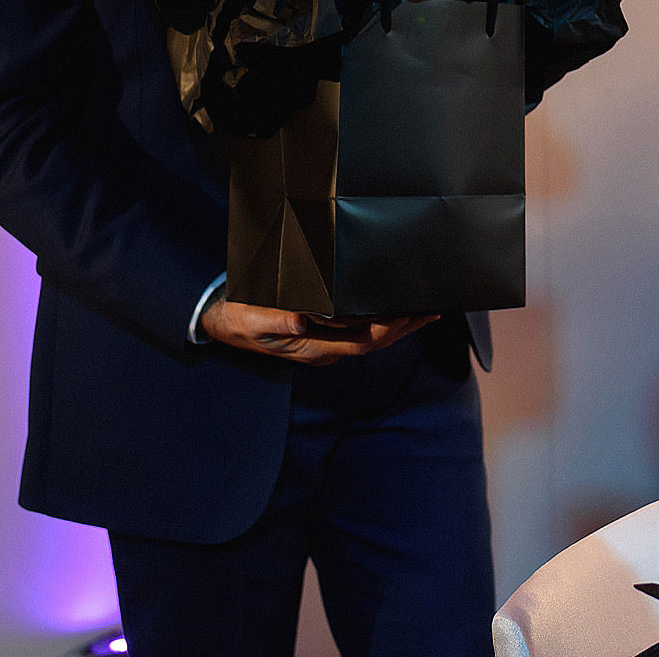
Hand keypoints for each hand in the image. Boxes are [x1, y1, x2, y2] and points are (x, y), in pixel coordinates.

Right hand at [201, 293, 436, 365]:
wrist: (226, 325)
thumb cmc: (240, 321)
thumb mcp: (252, 320)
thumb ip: (275, 322)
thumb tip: (300, 321)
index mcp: (314, 349)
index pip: (360, 343)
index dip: (385, 331)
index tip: (406, 315)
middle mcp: (326, 349)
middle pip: (374, 343)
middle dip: (404, 329)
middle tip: (432, 311)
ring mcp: (327, 342)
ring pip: (371, 338)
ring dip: (399, 326)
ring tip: (425, 309)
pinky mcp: (326, 332)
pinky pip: (361, 329)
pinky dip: (382, 319)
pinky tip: (395, 308)